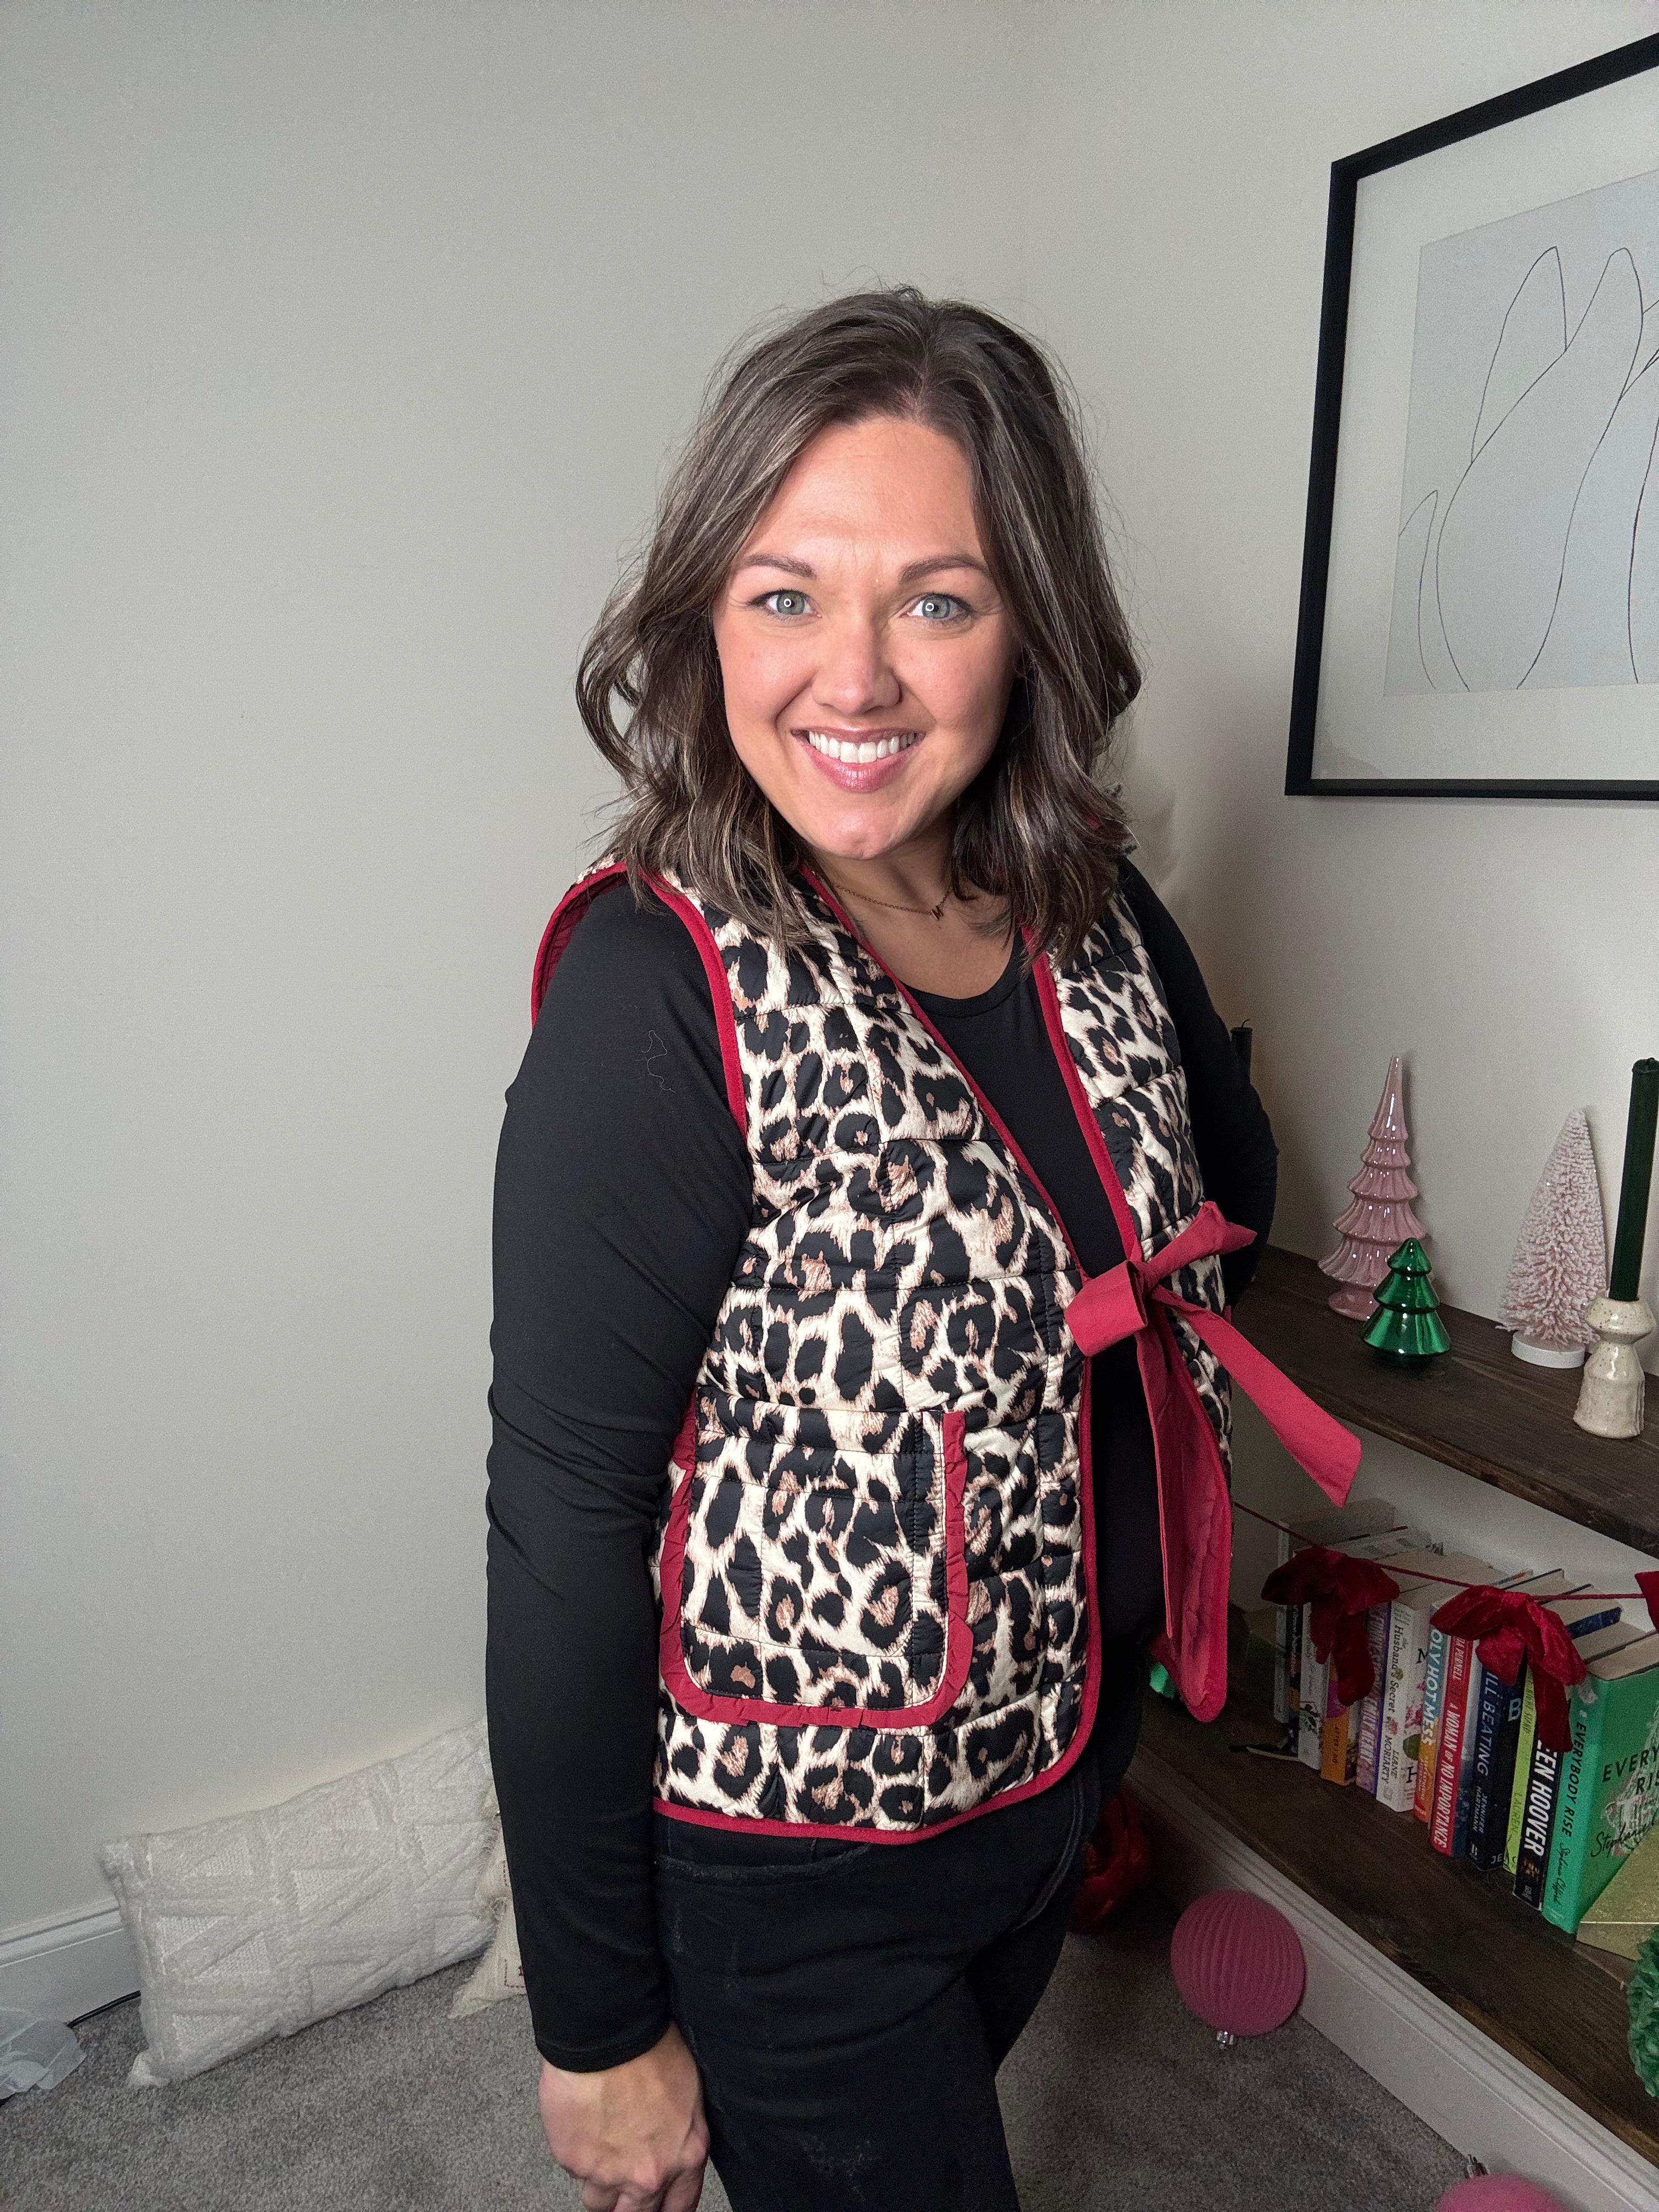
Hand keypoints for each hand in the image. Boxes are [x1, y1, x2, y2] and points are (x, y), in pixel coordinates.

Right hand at [538, 2024, 708, 2211]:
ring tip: (598, 2148)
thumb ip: (679, 2133)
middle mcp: (650, 2174)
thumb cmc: (648, 2047)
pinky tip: (583, 2123)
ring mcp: (610, 2174)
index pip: (679, 2207)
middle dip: (628, 2204)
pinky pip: (576, 2171)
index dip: (664, 2207)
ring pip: (600, 2203)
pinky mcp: (576, 2163)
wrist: (606, 2034)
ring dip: (599, 2183)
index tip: (655, 2204)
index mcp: (686, 2154)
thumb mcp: (687, 2091)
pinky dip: (577, 2154)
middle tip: (621, 2181)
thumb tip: (670, 2145)